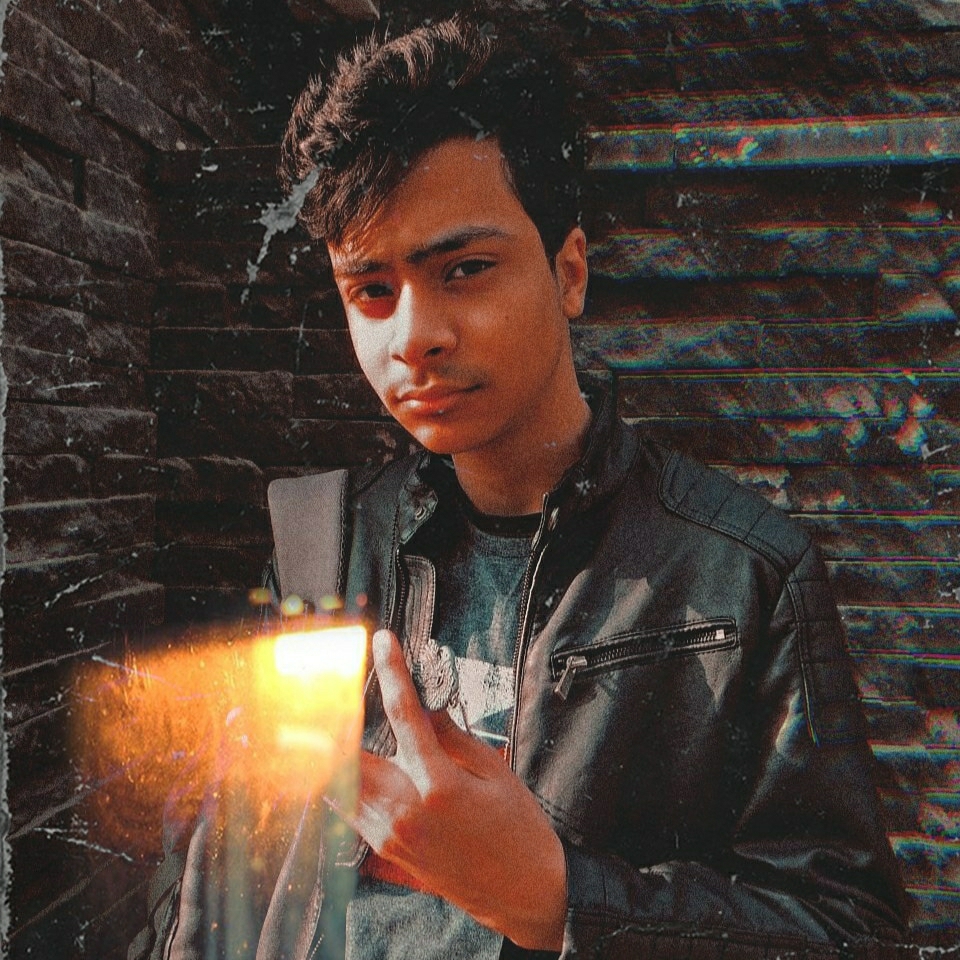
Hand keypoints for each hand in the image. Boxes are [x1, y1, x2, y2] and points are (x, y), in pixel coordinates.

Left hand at [347, 629, 566, 950]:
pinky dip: (343, 780)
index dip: (392, 671)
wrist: (523, 892)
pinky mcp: (385, 850)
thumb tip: (424, 705)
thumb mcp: (496, 772)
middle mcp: (406, 810)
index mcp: (439, 785)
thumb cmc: (518, 830)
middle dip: (337, 715)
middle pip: (349, 752)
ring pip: (340, 782)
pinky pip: (349, 808)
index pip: (405, 714)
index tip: (382, 642)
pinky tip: (352, 762)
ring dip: (337, 747)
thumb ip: (453, 736)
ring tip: (336, 717)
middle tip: (335, 683)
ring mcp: (390, 834)